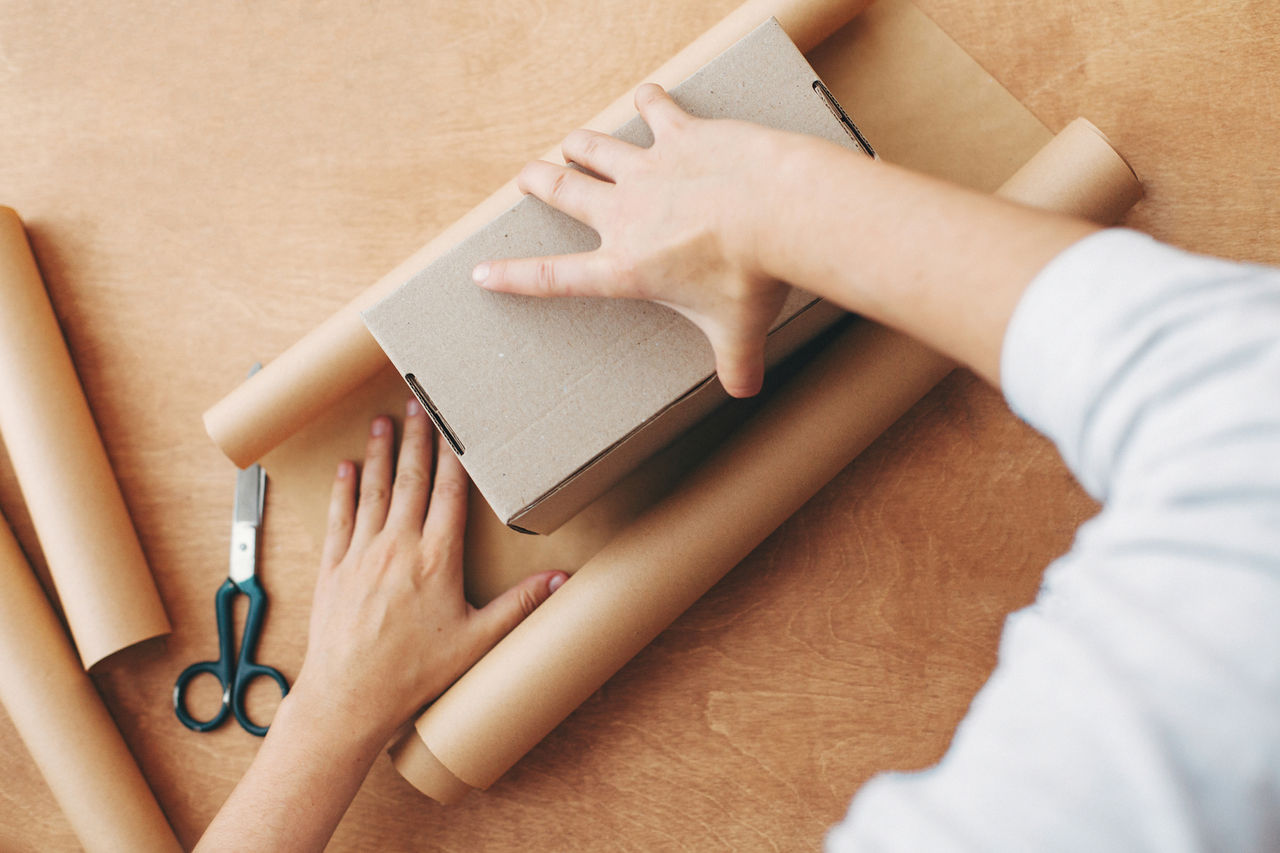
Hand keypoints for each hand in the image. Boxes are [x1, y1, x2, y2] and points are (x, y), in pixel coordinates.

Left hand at [289, 400, 566, 743]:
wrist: (348, 698)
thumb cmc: (412, 675)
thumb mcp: (476, 642)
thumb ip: (519, 606)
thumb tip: (559, 581)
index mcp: (435, 559)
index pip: (449, 493)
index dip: (452, 455)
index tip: (454, 425)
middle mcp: (396, 547)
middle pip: (410, 479)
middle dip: (416, 438)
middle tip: (417, 403)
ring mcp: (360, 554)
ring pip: (373, 490)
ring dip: (380, 453)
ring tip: (384, 422)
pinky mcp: (333, 568)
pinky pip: (339, 517)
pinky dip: (344, 490)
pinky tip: (348, 468)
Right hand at [472, 83, 795, 397]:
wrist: (777, 211)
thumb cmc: (752, 275)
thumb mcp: (739, 332)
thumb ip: (736, 364)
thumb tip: (745, 391)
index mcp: (626, 267)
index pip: (553, 277)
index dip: (513, 276)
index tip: (482, 273)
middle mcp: (625, 214)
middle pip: (563, 192)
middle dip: (537, 182)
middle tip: (525, 177)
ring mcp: (648, 168)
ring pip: (594, 148)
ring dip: (579, 145)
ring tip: (571, 143)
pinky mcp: (678, 134)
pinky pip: (653, 110)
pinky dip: (648, 101)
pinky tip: (647, 96)